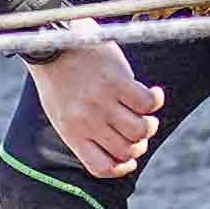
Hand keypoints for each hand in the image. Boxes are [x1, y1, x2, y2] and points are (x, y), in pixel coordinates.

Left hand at [31, 40, 166, 174]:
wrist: (54, 40)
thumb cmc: (59, 77)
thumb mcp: (61, 111)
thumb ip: (83, 129)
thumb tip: (116, 143)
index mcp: (72, 132)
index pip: (102, 167)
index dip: (122, 168)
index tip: (130, 160)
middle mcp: (87, 121)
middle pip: (127, 150)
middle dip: (140, 144)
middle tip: (140, 129)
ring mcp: (102, 102)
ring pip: (140, 130)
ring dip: (150, 124)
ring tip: (147, 113)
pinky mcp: (117, 81)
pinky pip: (147, 102)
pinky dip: (156, 100)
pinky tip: (153, 93)